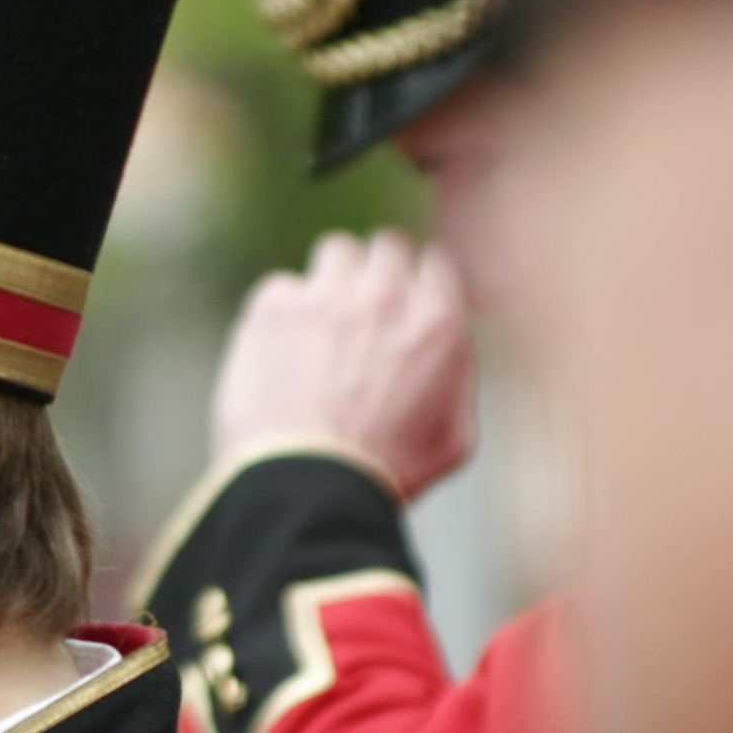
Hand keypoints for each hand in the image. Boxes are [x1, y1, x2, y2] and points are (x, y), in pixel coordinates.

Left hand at [210, 229, 477, 501]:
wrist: (310, 485)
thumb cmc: (386, 473)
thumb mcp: (455, 437)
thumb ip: (458, 378)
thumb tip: (451, 350)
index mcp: (437, 321)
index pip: (435, 261)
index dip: (418, 283)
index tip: (404, 305)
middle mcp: (385, 295)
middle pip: (387, 246)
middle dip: (377, 273)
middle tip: (362, 313)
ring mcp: (326, 294)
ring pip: (336, 251)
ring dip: (333, 279)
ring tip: (322, 324)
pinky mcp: (274, 306)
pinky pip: (282, 287)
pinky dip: (283, 312)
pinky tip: (281, 352)